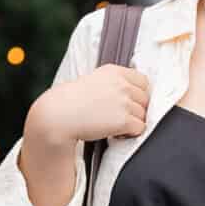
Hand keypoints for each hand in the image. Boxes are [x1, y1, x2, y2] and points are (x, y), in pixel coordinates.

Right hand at [30, 61, 150, 149]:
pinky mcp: (124, 120)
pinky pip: (140, 128)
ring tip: (115, 126)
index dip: (137, 94)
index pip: (143, 81)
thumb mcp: (94, 81)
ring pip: (143, 115)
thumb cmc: (72, 101)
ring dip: (133, 122)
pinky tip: (116, 133)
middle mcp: (121, 84)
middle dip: (136, 109)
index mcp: (114, 71)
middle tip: (119, 117)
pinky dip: (130, 133)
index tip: (127, 103)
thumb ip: (114, 83)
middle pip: (145, 99)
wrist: (59, 115)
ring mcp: (124, 102)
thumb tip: (134, 93)